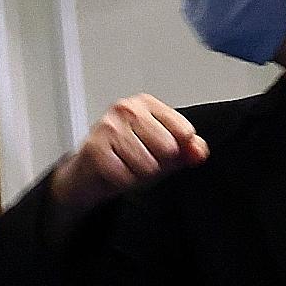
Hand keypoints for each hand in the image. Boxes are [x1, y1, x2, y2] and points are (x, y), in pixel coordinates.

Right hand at [51, 94, 208, 209]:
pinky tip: (115, 172)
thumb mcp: (162, 151)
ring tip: (126, 165)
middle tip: (139, 160)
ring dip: (139, 174)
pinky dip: (124, 181)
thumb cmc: (124, 157)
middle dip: (158, 164)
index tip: (162, 150)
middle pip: (168, 149)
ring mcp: (109, 127)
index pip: (184, 131)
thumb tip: (199, 151)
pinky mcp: (96, 149)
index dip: (178, 150)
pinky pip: (127, 176)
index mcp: (146, 104)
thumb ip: (187, 149)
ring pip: (148, 165)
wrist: (86, 173)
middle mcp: (127, 109)